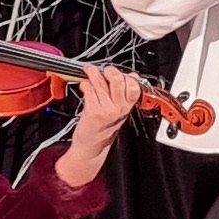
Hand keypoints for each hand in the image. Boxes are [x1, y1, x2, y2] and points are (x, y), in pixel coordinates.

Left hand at [54, 62, 139, 182]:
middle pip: (118, 79)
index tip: (118, 73)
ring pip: (101, 82)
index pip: (134, 84)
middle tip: (104, 72)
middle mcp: (119, 107)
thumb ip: (125, 94)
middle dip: (110, 71)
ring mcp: (106, 109)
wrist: (92, 147)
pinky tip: (84, 86)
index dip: (125, 75)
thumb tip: (131, 76)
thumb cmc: (103, 130)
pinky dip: (85, 84)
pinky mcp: (93, 111)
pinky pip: (89, 89)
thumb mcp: (120, 111)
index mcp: (128, 106)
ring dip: (93, 73)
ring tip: (89, 72)